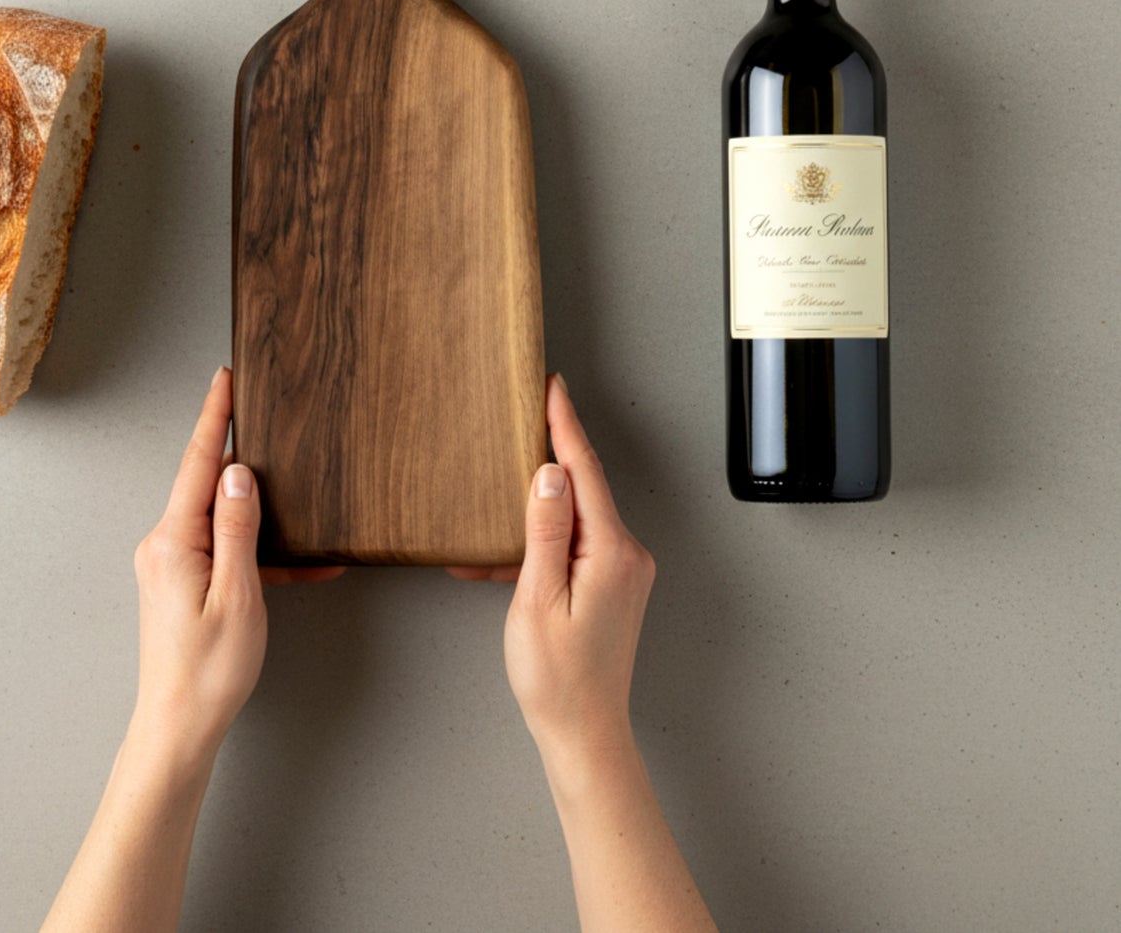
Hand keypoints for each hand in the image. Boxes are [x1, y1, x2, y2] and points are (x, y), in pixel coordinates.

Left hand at [129, 367, 342, 761]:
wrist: (178, 728)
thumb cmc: (208, 671)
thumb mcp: (238, 594)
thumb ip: (238, 527)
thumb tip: (239, 473)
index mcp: (173, 540)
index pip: (198, 462)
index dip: (215, 417)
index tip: (225, 377)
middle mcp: (163, 544)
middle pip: (207, 483)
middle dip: (240, 456)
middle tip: (265, 419)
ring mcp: (169, 564)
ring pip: (219, 517)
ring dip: (258, 516)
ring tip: (298, 514)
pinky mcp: (179, 582)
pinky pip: (220, 549)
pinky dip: (255, 552)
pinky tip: (296, 565)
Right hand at [451, 374, 655, 758]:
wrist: (584, 733)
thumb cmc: (556, 678)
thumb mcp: (536, 598)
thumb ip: (543, 531)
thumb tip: (548, 473)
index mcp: (610, 551)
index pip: (584, 470)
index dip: (564, 424)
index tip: (552, 386)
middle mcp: (626, 554)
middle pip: (583, 487)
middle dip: (546, 461)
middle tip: (522, 419)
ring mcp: (623, 569)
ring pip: (575, 516)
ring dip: (535, 514)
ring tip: (494, 519)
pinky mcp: (614, 583)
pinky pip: (575, 543)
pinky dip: (542, 544)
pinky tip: (507, 561)